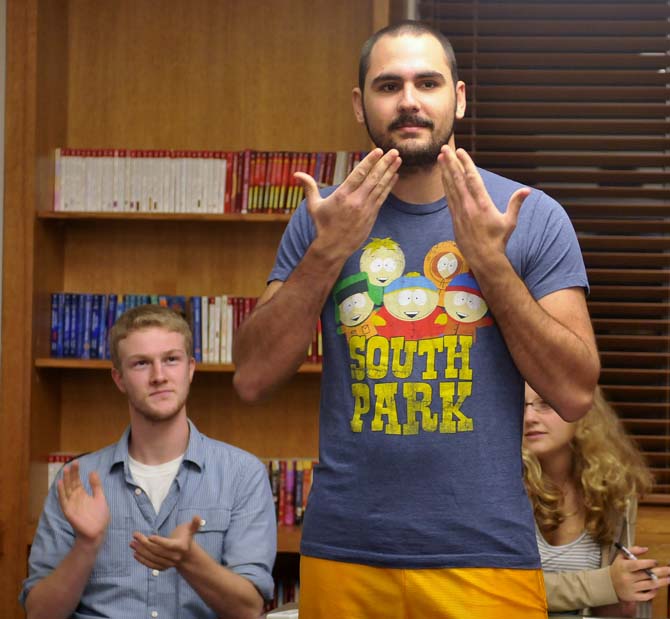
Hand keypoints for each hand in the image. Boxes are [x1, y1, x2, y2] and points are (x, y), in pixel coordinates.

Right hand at [57, 460, 109, 547]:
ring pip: (66, 490)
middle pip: (71, 484)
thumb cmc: (99, 517)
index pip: (77, 481)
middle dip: (71, 473)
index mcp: (82, 495)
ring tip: (65, 470)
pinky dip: (61, 492)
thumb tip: (92, 472)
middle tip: (72, 463)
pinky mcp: (69, 511)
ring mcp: (71, 504)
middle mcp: (75, 498)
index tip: (77, 461)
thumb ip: (96, 486)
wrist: (97, 532)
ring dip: (65, 480)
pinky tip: (60, 483)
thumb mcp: (100, 497)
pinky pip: (64, 500)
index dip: (76, 472)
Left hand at [130, 515, 201, 570]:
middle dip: (145, 543)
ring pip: (152, 558)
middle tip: (135, 535)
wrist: (186, 554)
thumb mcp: (190, 529)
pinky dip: (142, 560)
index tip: (150, 536)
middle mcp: (174, 557)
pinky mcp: (162, 567)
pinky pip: (151, 564)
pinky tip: (135, 553)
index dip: (159, 541)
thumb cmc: (186, 537)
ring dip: (141, 551)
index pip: (168, 545)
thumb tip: (198, 516)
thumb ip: (194, 524)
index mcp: (181, 547)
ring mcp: (168, 564)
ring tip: (132, 543)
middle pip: (157, 551)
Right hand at [295, 148, 400, 261]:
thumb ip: (309, 187)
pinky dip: (389, 186)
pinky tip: (394, 176)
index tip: (378, 151)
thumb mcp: (313, 206)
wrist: (333, 248)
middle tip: (394, 152)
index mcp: (342, 195)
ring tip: (398, 160)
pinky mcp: (371, 216)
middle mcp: (356, 201)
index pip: (359, 174)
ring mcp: (366, 208)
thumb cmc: (322, 226)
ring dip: (390, 172)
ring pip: (380, 187)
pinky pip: (382, 197)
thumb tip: (296, 174)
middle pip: (373, 178)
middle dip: (385, 164)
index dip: (370, 161)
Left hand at [437, 146, 529, 271]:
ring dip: (445, 171)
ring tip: (440, 158)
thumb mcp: (510, 222)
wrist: (483, 258)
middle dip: (451, 163)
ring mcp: (459, 212)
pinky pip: (448, 197)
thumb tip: (527, 191)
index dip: (466, 164)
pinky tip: (443, 177)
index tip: (460, 152)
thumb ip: (516, 204)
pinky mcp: (454, 218)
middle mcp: (469, 206)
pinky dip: (445, 185)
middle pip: (458, 180)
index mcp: (483, 204)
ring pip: (451, 187)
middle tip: (445, 148)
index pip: (472, 179)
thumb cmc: (498, 241)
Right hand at [610, 545, 669, 602]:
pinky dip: (653, 592)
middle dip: (660, 572)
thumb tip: (646, 549)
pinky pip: (646, 596)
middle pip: (646, 575)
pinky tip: (657, 587)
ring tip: (669, 579)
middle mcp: (627, 578)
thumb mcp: (621, 557)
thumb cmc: (618, 568)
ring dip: (661, 582)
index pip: (637, 565)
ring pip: (649, 585)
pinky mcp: (633, 597)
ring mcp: (631, 588)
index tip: (655, 562)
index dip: (648, 563)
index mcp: (624, 567)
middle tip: (669, 570)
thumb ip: (633, 550)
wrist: (609, 584)